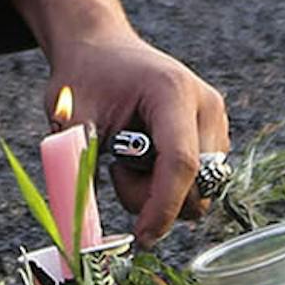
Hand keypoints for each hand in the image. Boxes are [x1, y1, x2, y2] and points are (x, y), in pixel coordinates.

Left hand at [10, 0, 227, 245]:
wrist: (101, 47)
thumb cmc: (84, 77)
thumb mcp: (70, 117)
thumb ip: (76, 164)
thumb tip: (78, 222)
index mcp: (172, 92)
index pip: (180, 162)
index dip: (162, 206)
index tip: (140, 236)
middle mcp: (205, 106)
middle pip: (198, 184)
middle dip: (155, 198)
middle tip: (115, 171)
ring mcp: (215, 120)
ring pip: (201, 190)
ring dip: (160, 193)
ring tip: (126, 160)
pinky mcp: (214, 135)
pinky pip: (200, 182)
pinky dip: (168, 185)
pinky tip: (143, 158)